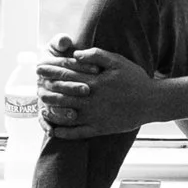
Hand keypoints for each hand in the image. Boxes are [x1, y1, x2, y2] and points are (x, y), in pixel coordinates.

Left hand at [40, 44, 161, 138]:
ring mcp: (95, 116)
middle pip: (62, 94)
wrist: (152, 102)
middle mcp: (92, 99)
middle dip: (46, 89)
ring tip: (40, 106)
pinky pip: (77, 133)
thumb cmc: (136, 79)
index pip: (66, 74)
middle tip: (35, 87)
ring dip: (51, 110)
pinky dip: (64, 133)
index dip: (50, 71)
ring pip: (66, 114)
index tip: (39, 68)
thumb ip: (96, 55)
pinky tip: (53, 130)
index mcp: (95, 81)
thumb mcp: (118, 61)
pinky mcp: (99, 129)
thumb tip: (75, 54)